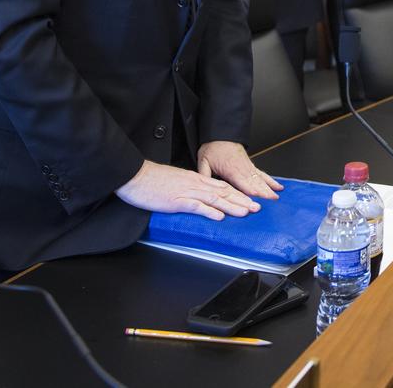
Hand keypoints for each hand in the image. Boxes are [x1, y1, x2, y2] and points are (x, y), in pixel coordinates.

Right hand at [115, 160, 260, 219]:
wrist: (135, 176)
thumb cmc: (152, 180)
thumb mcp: (176, 182)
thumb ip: (189, 189)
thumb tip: (200, 199)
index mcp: (195, 179)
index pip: (221, 187)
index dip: (238, 194)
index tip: (250, 200)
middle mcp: (195, 183)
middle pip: (223, 192)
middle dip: (242, 200)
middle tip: (258, 208)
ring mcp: (186, 191)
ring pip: (214, 198)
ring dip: (232, 206)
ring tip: (246, 212)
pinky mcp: (176, 200)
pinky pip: (195, 206)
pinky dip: (209, 211)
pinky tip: (219, 217)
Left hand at [198, 140, 282, 199]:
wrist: (220, 134)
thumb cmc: (212, 148)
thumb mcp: (203, 161)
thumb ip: (204, 175)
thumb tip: (203, 189)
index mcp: (230, 169)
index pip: (243, 184)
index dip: (251, 194)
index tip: (258, 202)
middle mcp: (242, 169)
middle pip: (255, 184)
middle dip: (264, 195)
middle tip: (272, 204)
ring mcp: (248, 167)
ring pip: (261, 180)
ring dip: (269, 189)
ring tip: (276, 198)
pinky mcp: (251, 165)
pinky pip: (263, 174)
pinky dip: (271, 181)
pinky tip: (278, 186)